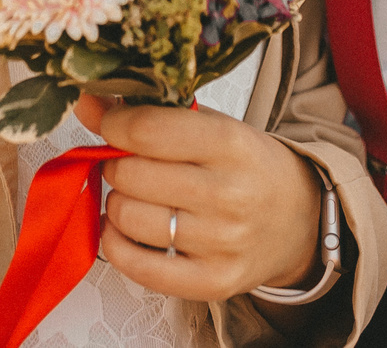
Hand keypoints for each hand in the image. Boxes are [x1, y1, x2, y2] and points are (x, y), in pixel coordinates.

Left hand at [77, 93, 324, 301]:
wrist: (299, 220)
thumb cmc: (249, 166)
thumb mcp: (215, 125)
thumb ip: (153, 113)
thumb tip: (87, 103)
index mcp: (232, 144)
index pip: (149, 131)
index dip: (114, 125)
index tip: (110, 125)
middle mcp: (230, 195)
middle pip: (132, 176)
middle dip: (116, 164)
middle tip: (128, 163)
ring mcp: (222, 243)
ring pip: (128, 218)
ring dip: (118, 202)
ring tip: (135, 195)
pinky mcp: (213, 282)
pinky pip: (138, 267)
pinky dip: (116, 244)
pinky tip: (124, 229)